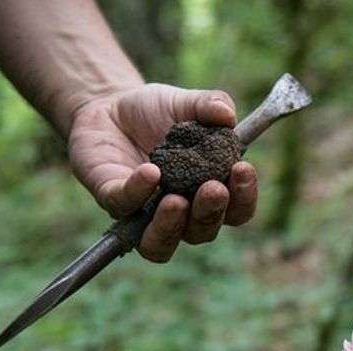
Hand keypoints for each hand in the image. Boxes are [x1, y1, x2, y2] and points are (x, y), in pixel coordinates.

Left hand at [67, 84, 257, 261]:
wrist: (109, 104)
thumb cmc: (156, 111)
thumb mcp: (187, 103)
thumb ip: (211, 105)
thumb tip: (227, 114)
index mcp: (207, 192)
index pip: (236, 211)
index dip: (244, 198)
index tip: (243, 169)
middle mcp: (181, 212)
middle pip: (203, 231)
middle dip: (210, 213)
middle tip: (213, 189)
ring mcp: (144, 213)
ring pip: (160, 245)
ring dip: (171, 227)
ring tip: (177, 201)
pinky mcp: (112, 200)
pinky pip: (125, 206)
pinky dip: (138, 192)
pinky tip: (150, 171)